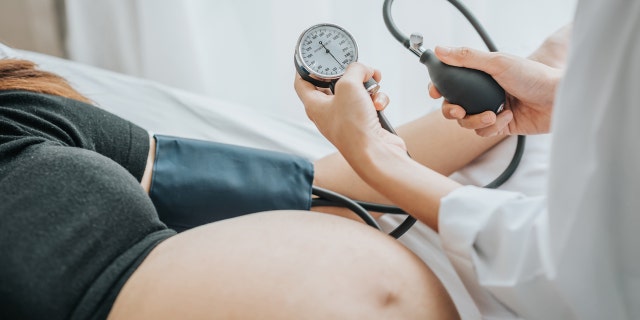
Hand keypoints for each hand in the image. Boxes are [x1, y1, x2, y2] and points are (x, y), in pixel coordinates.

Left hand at [294, 62, 405, 155]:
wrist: (376, 153)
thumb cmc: (354, 128)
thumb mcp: (349, 86)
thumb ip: (354, 69)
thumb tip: (363, 69)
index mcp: (314, 105)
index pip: (302, 82)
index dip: (306, 68)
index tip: (314, 58)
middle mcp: (328, 113)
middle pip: (334, 84)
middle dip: (350, 75)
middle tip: (358, 70)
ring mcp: (346, 118)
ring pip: (356, 92)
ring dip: (368, 87)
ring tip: (373, 89)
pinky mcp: (363, 123)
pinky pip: (369, 103)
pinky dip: (376, 100)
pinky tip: (378, 105)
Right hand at [429, 46, 562, 135]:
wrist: (558, 99)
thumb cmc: (534, 76)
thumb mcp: (498, 62)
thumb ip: (467, 57)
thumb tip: (440, 50)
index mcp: (480, 76)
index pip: (451, 82)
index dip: (439, 87)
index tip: (435, 92)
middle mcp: (482, 93)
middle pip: (451, 106)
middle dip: (451, 110)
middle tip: (458, 109)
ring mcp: (489, 110)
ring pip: (465, 122)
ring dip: (477, 119)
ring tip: (494, 113)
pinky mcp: (499, 126)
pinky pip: (482, 132)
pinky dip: (493, 126)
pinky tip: (508, 117)